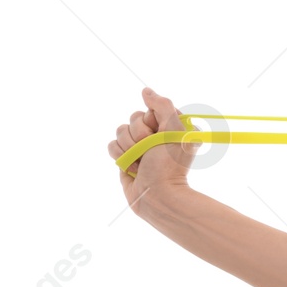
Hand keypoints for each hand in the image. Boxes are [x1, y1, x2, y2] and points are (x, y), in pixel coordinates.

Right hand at [111, 87, 199, 210]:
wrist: (157, 196)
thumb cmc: (169, 166)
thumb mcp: (174, 130)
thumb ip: (163, 106)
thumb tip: (146, 90)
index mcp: (171, 127)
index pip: (151, 109)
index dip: (152, 121)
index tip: (160, 134)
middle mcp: (155, 135)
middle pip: (133, 119)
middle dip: (139, 136)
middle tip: (151, 151)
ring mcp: (139, 147)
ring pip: (120, 131)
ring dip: (130, 148)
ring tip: (142, 162)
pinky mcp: (126, 157)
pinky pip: (112, 145)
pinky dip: (120, 156)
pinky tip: (132, 168)